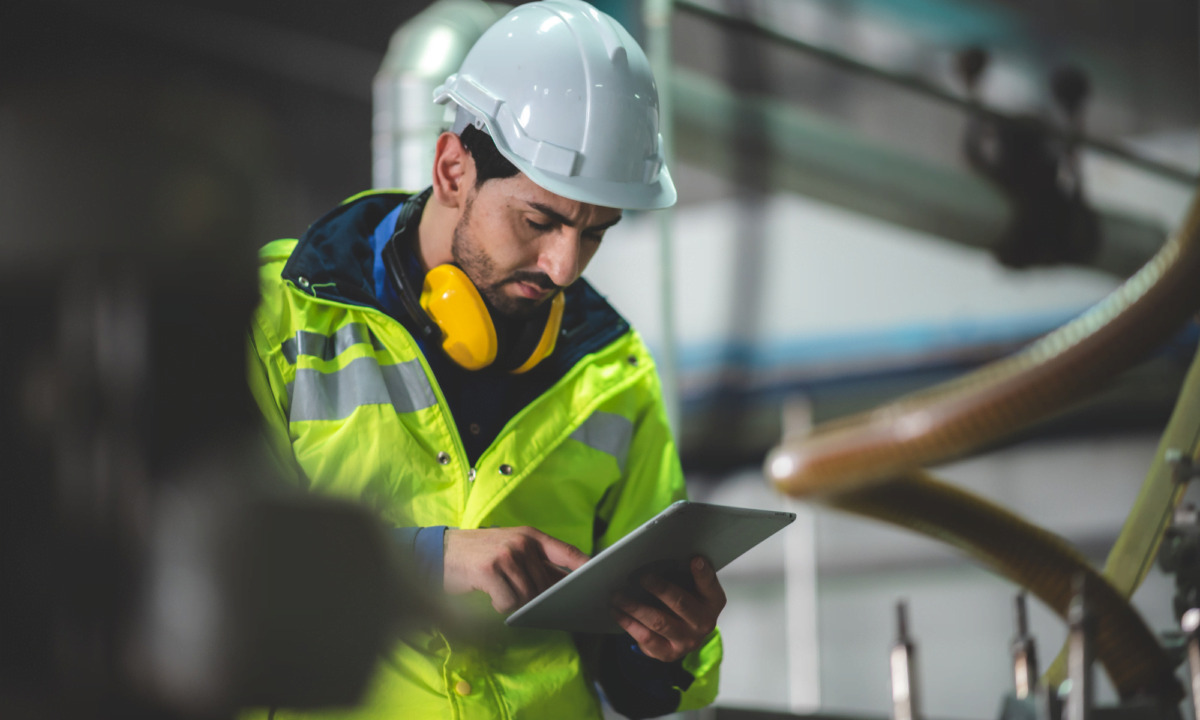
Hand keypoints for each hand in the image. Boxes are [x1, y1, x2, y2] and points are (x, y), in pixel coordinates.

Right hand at [443, 527, 589, 612]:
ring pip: (527, 596)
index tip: (600, 577)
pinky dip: (499, 606)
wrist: (441, 550)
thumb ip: (537, 564)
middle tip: (514, 594)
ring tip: (498, 591)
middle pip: (545, 585)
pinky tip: (489, 594)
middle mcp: (522, 543)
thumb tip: (565, 584)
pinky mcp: (489, 570)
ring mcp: (506, 555)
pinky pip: (507, 602)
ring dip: (514, 602)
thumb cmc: (481, 554)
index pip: (567, 551)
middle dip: (535, 597)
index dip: (585, 566)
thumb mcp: (512, 550)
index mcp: (531, 536)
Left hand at [610, 556, 725, 662]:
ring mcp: (686, 641)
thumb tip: (656, 556)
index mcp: (712, 601)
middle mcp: (703, 623)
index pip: (709, 585)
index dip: (703, 573)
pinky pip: (645, 637)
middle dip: (660, 589)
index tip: (695, 559)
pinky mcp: (668, 653)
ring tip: (617, 595)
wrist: (681, 636)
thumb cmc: (683, 602)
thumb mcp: (690, 588)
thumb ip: (682, 573)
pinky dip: (628, 622)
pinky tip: (616, 611)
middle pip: (681, 603)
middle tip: (642, 577)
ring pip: (658, 622)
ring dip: (635, 607)